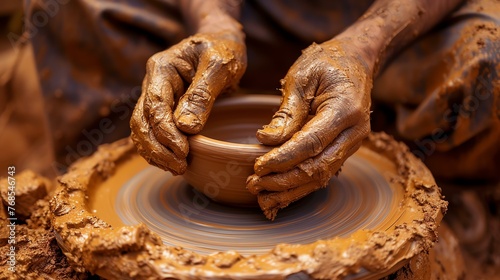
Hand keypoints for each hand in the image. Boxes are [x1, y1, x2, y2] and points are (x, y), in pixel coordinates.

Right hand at [130, 32, 246, 174]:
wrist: (222, 41)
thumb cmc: (223, 49)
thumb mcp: (219, 65)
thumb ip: (202, 94)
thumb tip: (186, 128)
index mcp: (161, 69)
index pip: (155, 106)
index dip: (165, 132)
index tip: (183, 151)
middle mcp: (153, 83)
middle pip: (141, 122)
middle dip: (157, 148)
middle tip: (180, 167)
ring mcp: (157, 96)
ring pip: (144, 130)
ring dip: (156, 153)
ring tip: (178, 169)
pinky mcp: (166, 108)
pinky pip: (154, 132)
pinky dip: (160, 149)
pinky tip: (174, 162)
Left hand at [247, 40, 371, 219]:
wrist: (355, 61)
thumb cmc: (326, 64)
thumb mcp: (302, 77)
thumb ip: (287, 111)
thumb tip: (266, 140)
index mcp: (345, 110)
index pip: (312, 142)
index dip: (283, 158)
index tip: (258, 167)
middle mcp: (354, 132)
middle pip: (318, 167)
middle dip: (284, 181)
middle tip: (253, 184)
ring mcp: (352, 144)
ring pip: (321, 177)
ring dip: (290, 190)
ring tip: (261, 197)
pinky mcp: (344, 149)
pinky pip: (323, 173)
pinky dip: (300, 186)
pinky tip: (279, 194)